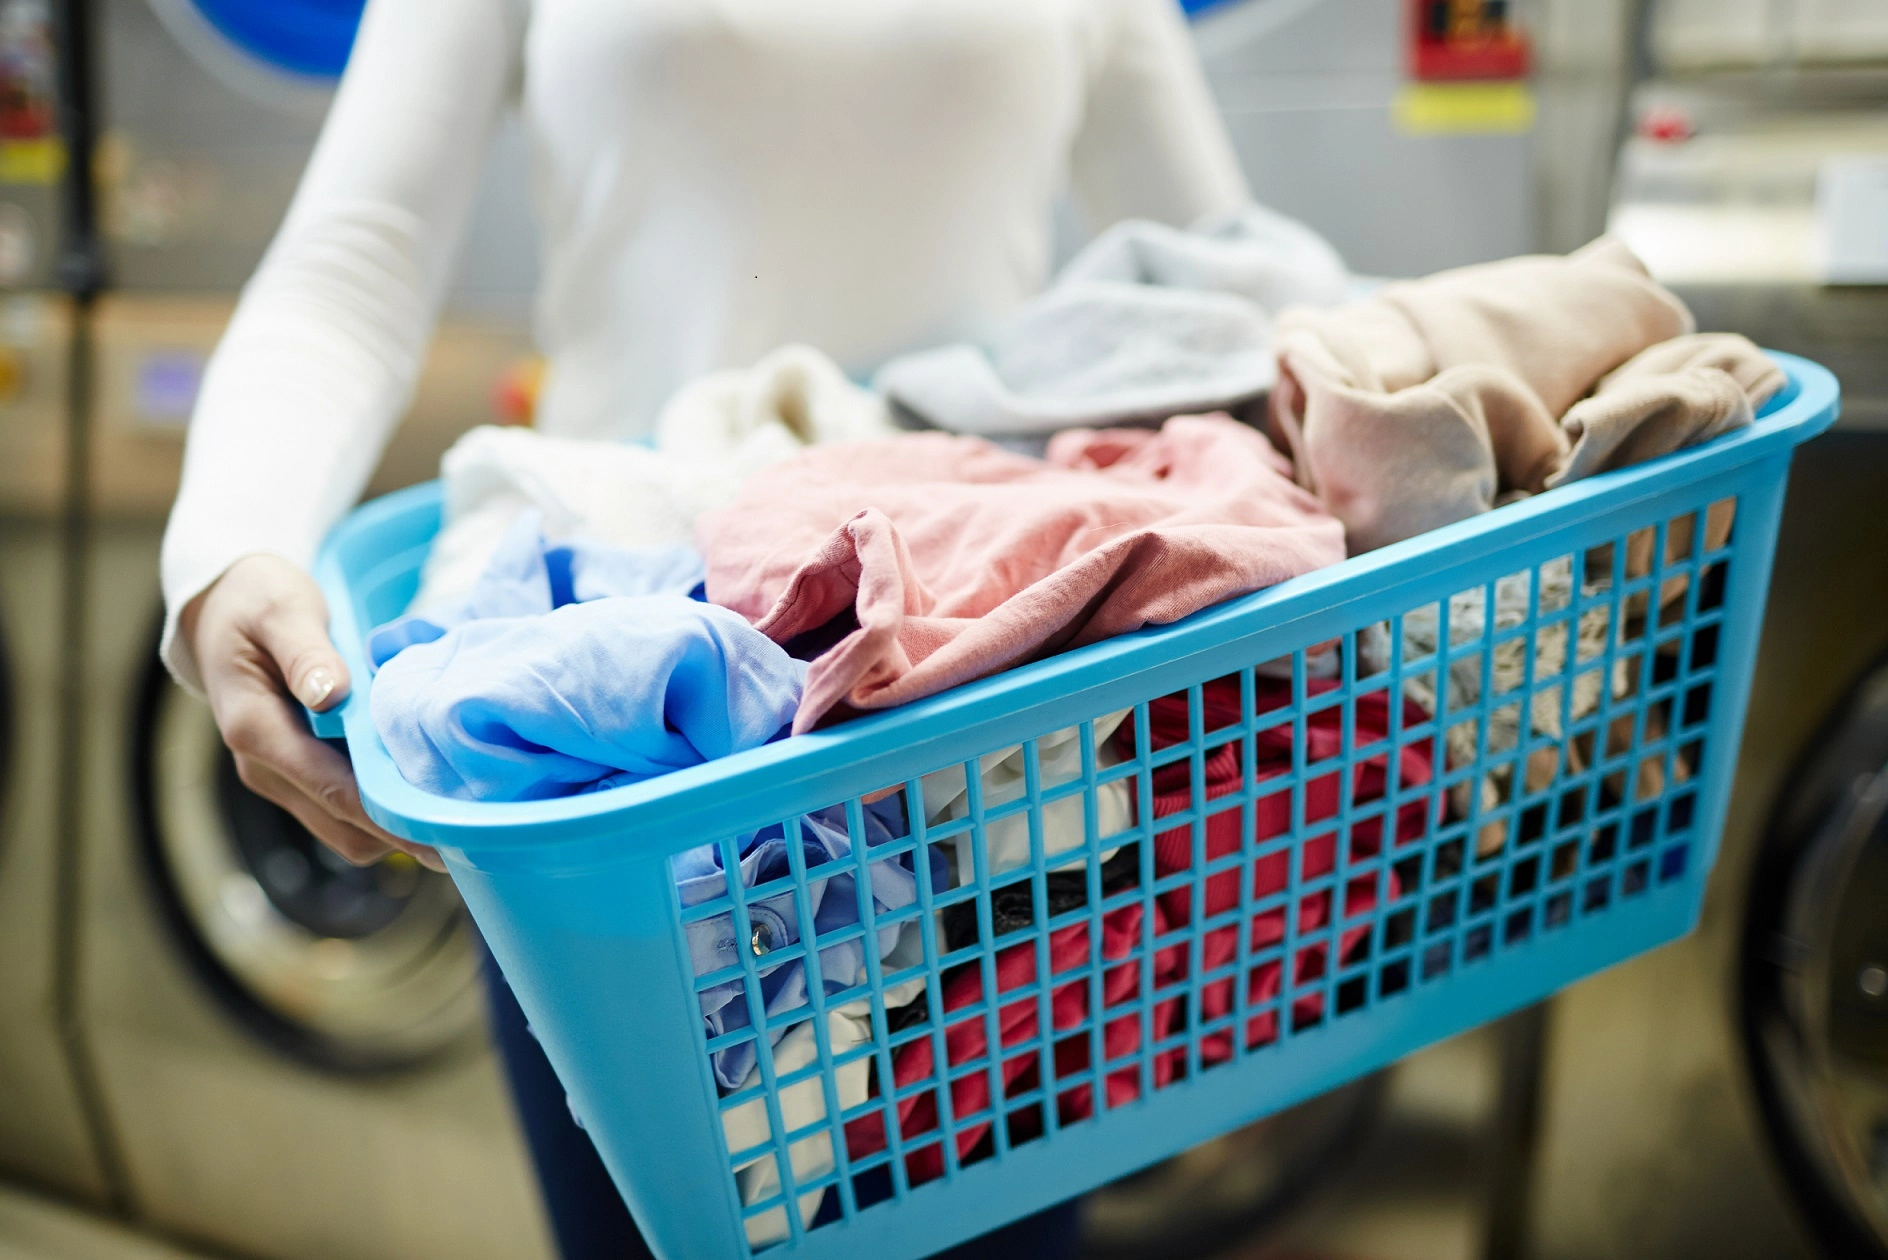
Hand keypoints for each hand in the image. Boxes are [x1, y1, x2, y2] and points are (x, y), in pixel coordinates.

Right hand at [183, 554, 445, 872]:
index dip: (389, 815)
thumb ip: (306, 652)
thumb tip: (329, 694)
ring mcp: (278, 776)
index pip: (332, 789)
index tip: (442, 826)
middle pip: (343, 824)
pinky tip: (421, 786)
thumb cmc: (256, 603)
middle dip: (402, 829)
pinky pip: (342, 811)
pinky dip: (380, 808)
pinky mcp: (295, 775)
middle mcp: (263, 766)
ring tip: (454, 806)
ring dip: (393, 824)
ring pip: (345, 828)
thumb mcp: (281, 610)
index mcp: (255, 728)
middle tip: (469, 824)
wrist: (222, 611)